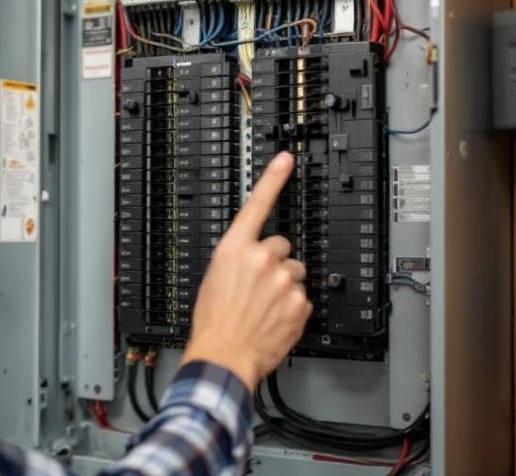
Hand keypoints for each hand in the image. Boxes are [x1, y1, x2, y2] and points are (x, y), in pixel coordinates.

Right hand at [180, 152, 311, 390]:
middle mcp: (262, 259)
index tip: (287, 160)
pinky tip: (273, 318)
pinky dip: (291, 308)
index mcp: (234, 249)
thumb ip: (237, 260)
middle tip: (258, 286)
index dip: (273, 179)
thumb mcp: (214, 279)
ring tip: (264, 307)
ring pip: (294, 273)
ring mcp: (284, 280)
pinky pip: (302, 297)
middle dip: (275, 263)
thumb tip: (252, 259)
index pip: (257, 205)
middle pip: (282, 247)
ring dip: (284, 286)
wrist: (224, 355)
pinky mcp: (300, 302)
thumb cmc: (213, 322)